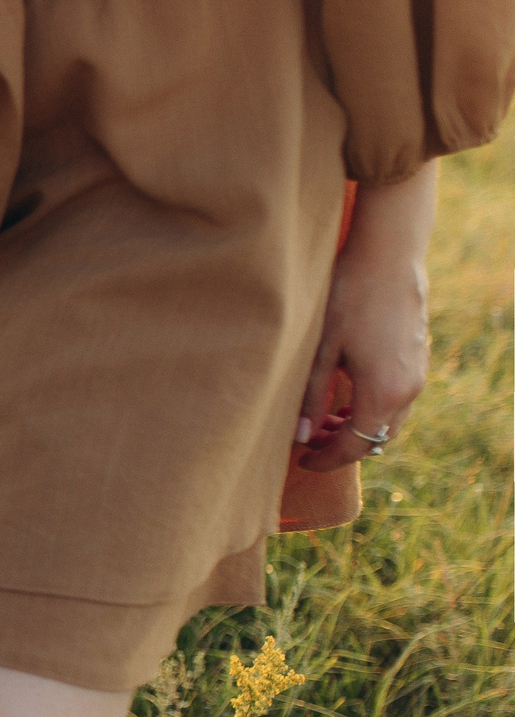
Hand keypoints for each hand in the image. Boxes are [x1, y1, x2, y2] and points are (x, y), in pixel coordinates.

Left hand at [295, 220, 428, 472]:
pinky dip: (370, 409)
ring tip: (319, 422)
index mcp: (384, 392)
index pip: (357, 446)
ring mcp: (418, 374)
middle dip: (341, 447)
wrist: (388, 256)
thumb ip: (310, 396)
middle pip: (376, 438)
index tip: (300, 460)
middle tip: (305, 442)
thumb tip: (299, 436)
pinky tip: (341, 398)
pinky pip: (396, 400)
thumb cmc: (348, 297)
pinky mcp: (417, 360)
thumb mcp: (320, 349)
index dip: (327, 459)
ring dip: (356, 428)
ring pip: (388, 420)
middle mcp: (409, 389)